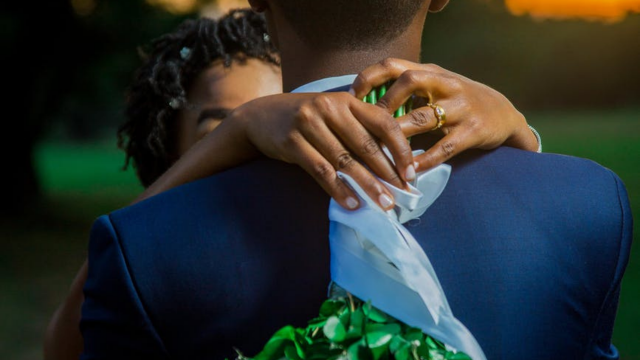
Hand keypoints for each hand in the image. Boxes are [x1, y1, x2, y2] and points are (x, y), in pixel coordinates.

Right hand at [230, 92, 415, 210]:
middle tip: (402, 195)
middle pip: (366, 144)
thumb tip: (392, 161)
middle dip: (387, 173)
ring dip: (367, 185)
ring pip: (345, 160)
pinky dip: (338, 189)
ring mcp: (308, 123)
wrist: (260, 116)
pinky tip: (352, 203)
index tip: (411, 172)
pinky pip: (321, 170)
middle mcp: (329, 107)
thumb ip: (358, 129)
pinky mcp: (292, 142)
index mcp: (346, 100)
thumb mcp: (332, 114)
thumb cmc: (305, 119)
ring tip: (382, 203)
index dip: (400, 148)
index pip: (382, 122)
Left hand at [350, 58, 538, 170]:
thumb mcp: (435, 87)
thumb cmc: (459, 102)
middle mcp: (445, 84)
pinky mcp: (472, 132)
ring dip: (397, 136)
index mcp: (431, 72)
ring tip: (378, 153)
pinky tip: (408, 171)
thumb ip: (406, 91)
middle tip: (365, 126)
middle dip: (383, 103)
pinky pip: (443, 148)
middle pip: (408, 82)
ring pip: (422, 118)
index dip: (368, 78)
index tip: (350, 98)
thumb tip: (363, 106)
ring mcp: (460, 107)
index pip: (393, 65)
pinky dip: (424, 161)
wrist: (505, 116)